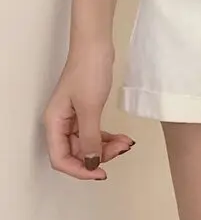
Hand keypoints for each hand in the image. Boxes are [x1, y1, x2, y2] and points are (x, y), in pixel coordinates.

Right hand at [44, 42, 133, 179]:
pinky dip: (106, 136)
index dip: (81, 170)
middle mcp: (60, 122)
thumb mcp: (90, 107)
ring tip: (126, 143)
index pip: (61, 158)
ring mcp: (72, 116)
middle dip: (99, 155)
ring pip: (87, 142)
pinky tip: (121, 137)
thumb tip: (91, 162)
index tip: (102, 173)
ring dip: (106, 146)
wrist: (95, 46)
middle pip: (75, 152)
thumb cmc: (89, 71)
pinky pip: (93, 131)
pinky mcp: (85, 109)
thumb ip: (90, 137)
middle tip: (122, 149)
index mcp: (54, 123)